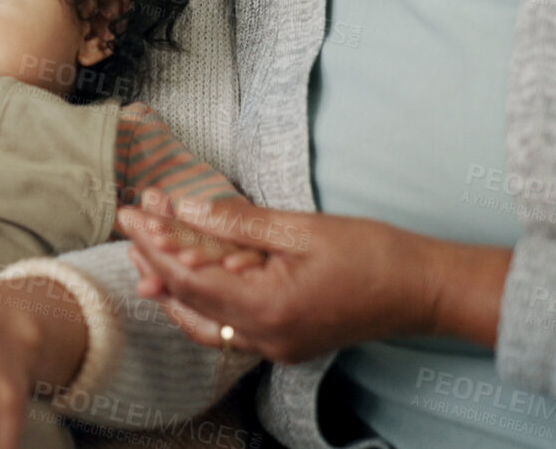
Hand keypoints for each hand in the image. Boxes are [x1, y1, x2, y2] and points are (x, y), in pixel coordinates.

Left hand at [118, 192, 508, 364]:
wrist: (423, 291)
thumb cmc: (372, 255)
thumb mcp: (300, 228)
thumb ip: (237, 222)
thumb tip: (185, 208)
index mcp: (266, 308)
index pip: (188, 276)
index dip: (155, 242)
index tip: (132, 211)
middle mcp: (265, 337)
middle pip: (189, 298)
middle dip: (156, 256)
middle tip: (132, 221)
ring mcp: (275, 345)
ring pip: (203, 320)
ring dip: (172, 284)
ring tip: (144, 251)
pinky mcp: (285, 342)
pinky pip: (228, 327)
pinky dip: (201, 302)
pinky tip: (186, 279)